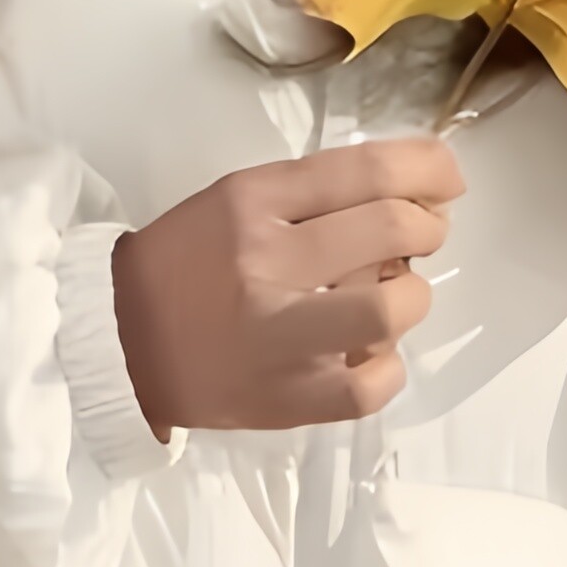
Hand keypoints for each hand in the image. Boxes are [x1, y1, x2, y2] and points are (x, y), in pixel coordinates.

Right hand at [112, 139, 465, 439]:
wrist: (121, 342)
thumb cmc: (186, 262)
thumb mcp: (236, 200)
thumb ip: (314, 192)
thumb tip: (411, 194)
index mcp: (252, 201)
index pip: (366, 170)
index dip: (427, 168)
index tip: (445, 177)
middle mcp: (268, 261)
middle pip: (393, 230)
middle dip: (427, 227)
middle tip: (421, 234)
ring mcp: (280, 335)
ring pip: (393, 308)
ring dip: (410, 296)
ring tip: (388, 296)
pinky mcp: (289, 398)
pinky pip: (375, 382)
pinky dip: (387, 365)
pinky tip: (365, 352)